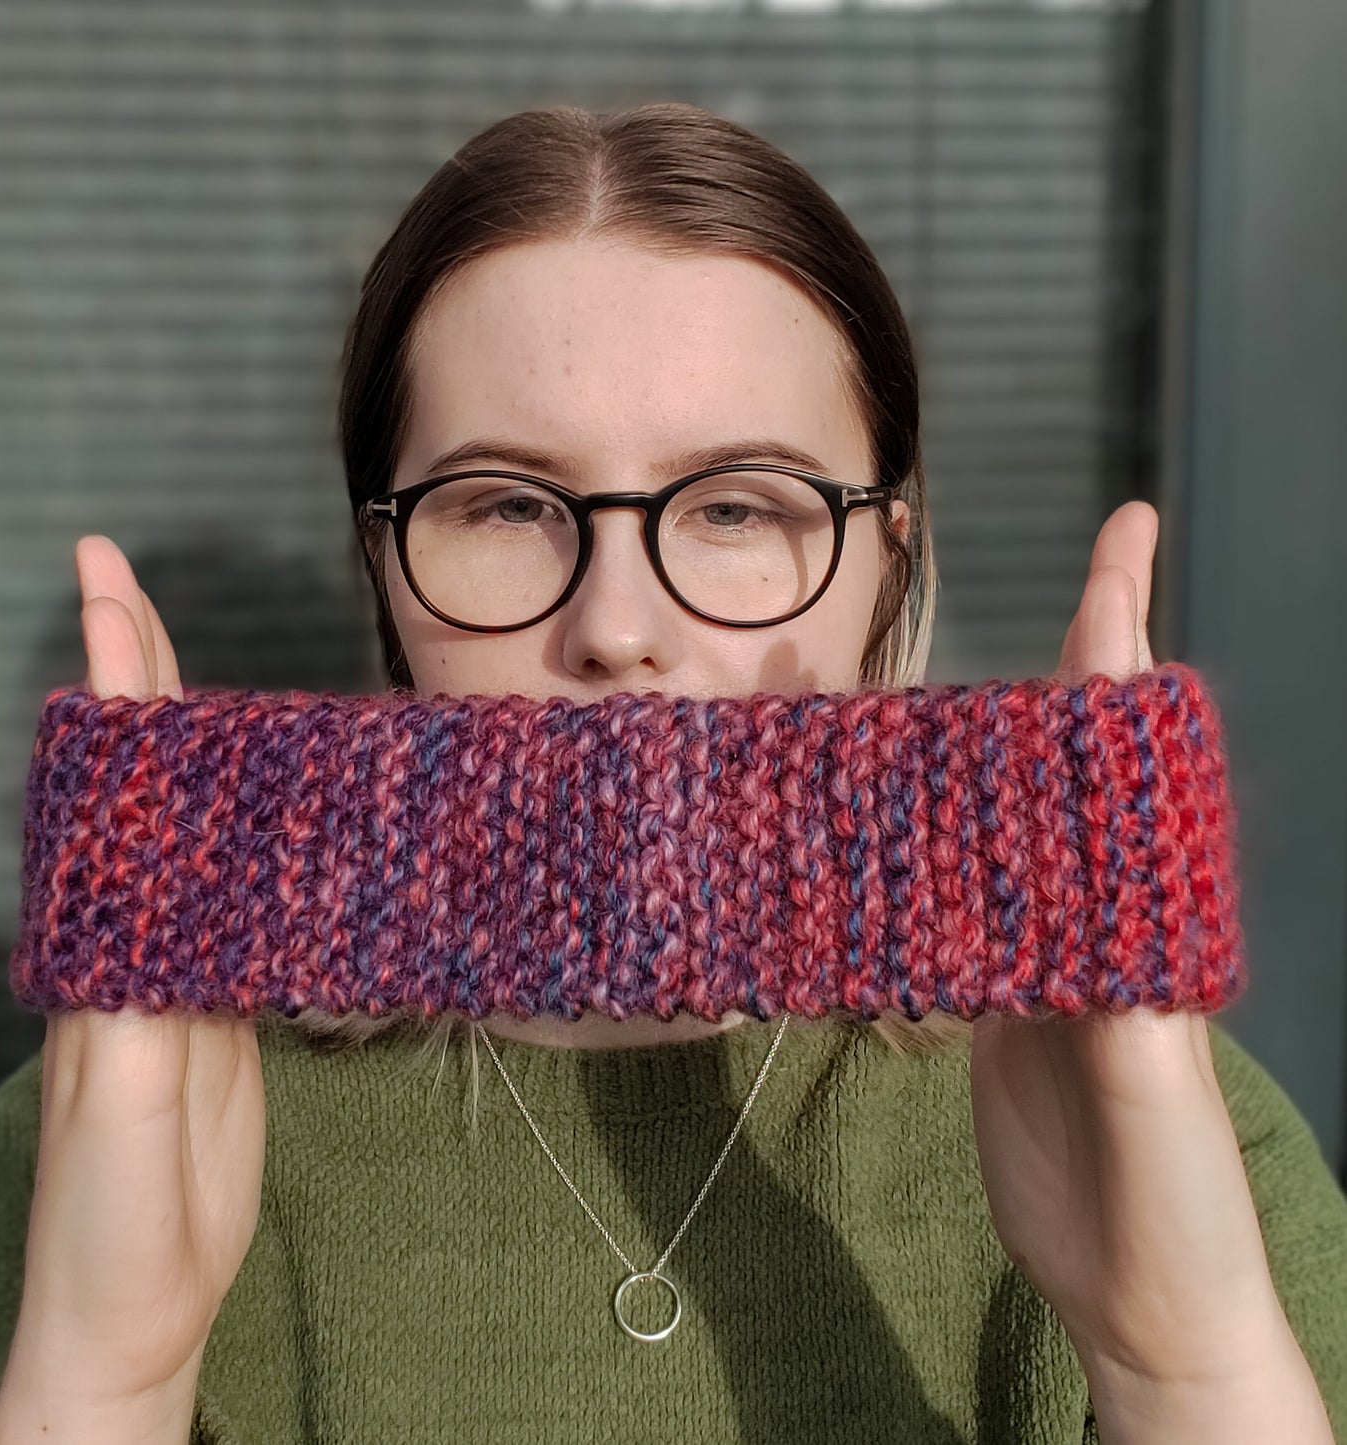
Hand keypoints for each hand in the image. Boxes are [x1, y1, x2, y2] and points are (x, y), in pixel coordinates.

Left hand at [3, 536, 266, 1404]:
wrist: (131, 1305)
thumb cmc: (113, 1221)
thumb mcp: (130, 1121)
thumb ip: (145, 1017)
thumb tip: (166, 911)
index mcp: (102, 951)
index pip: (111, 790)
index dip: (115, 685)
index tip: (106, 586)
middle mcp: (133, 941)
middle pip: (138, 786)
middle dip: (133, 680)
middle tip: (129, 582)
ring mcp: (178, 968)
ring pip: (185, 827)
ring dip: (189, 740)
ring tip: (192, 663)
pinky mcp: (221, 1005)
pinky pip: (234, 892)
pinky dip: (250, 832)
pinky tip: (268, 811)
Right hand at [967, 502, 1282, 1386]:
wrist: (1141, 1296)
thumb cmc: (1174, 1212)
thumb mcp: (1158, 1122)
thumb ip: (1133, 1033)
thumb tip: (1101, 935)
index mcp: (1145, 924)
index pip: (1130, 763)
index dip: (1122, 647)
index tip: (1126, 543)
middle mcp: (1092, 917)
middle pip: (1056, 769)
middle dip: (1040, 666)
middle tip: (1003, 585)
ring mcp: (1038, 952)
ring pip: (990, 824)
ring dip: (949, 749)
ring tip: (882, 688)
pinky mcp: (990, 997)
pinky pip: (947, 900)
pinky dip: (909, 846)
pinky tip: (868, 822)